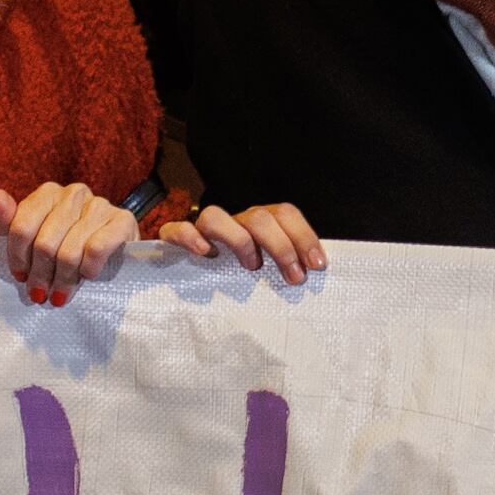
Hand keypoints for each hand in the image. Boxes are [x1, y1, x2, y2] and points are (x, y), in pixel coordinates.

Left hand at [0, 181, 136, 304]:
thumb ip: (9, 220)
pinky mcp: (122, 220)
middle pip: (45, 244)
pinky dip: (89, 269)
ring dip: (64, 280)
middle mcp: (74, 193)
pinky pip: (96, 249)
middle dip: (41, 276)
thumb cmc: (64, 245)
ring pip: (70, 251)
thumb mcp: (31, 238)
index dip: (18, 258)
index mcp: (48, 193)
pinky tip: (88, 276)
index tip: (21, 277)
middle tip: (41, 294)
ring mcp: (99, 204)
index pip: (21, 227)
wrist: (111, 253)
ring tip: (60, 294)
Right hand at [153, 202, 326, 281]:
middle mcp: (234, 222)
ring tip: (252, 268)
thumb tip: (319, 272)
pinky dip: (190, 238)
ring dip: (239, 240)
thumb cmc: (240, 279)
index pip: (284, 213)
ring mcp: (204, 231)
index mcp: (259, 224)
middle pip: (259, 217)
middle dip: (281, 246)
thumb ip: (289, 266)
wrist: (189, 280)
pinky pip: (177, 229)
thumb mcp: (270, 272)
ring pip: (216, 216)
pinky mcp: (175, 242)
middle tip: (294, 278)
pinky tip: (207, 255)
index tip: (318, 265)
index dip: (303, 235)